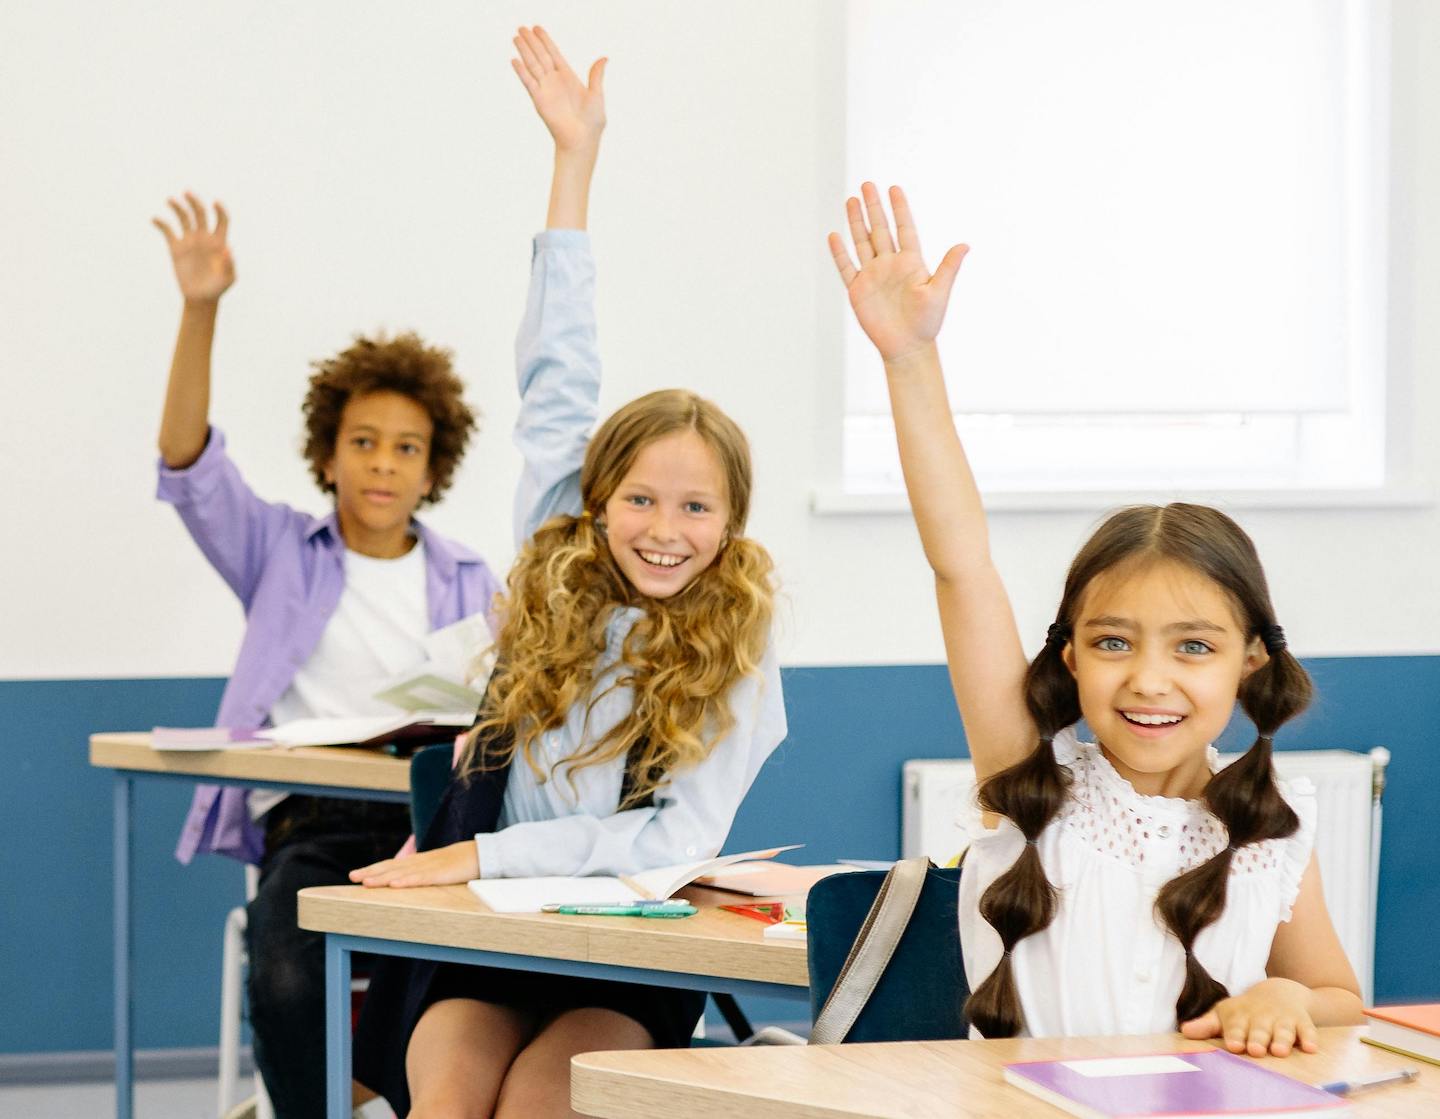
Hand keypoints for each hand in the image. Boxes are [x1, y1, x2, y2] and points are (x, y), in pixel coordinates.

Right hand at [153, 192, 234, 304]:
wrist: (200, 298)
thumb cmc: (218, 289)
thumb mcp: (228, 279)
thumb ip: (229, 264)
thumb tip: (228, 249)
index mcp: (219, 241)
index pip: (222, 220)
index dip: (220, 210)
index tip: (215, 202)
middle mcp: (204, 237)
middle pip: (200, 213)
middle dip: (194, 201)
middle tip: (187, 193)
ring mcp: (189, 241)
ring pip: (183, 218)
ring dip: (177, 207)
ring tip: (170, 200)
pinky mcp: (175, 248)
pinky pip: (167, 231)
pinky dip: (161, 223)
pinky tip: (155, 219)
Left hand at [349, 840, 478, 887]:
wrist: (484, 854)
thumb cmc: (461, 863)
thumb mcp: (439, 868)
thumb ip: (423, 873)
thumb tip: (406, 882)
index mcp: (420, 861)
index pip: (392, 864)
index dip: (374, 868)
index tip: (357, 874)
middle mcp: (422, 862)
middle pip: (393, 866)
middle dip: (372, 872)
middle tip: (353, 876)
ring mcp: (432, 866)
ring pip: (403, 872)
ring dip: (383, 877)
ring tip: (366, 882)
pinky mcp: (442, 874)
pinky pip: (422, 878)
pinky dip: (407, 881)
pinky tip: (395, 884)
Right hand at [512, 25, 605, 153]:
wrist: (582, 140)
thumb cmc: (592, 122)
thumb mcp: (597, 94)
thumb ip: (596, 75)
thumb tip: (604, 58)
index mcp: (568, 77)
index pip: (554, 54)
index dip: (545, 40)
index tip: (537, 28)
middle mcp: (554, 81)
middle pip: (540, 56)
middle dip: (531, 42)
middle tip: (522, 27)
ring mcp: (546, 90)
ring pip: (532, 65)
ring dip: (524, 51)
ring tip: (516, 36)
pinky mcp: (539, 100)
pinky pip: (529, 83)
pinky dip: (522, 72)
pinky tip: (515, 60)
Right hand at [829, 183, 967, 362]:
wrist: (907, 347)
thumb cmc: (927, 323)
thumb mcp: (939, 292)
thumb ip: (949, 267)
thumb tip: (965, 244)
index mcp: (911, 262)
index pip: (904, 228)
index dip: (899, 208)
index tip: (894, 188)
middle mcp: (890, 265)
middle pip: (879, 229)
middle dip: (873, 207)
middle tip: (867, 184)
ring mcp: (873, 276)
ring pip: (862, 243)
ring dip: (856, 222)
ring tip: (851, 200)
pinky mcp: (858, 291)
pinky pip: (847, 268)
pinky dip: (840, 253)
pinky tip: (835, 236)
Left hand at [1180, 977, 1319, 1057]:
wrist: (1279, 991)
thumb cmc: (1246, 1010)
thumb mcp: (1225, 1014)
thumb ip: (1207, 1025)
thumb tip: (1184, 1031)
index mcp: (1240, 1015)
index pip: (1236, 1026)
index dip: (1235, 1035)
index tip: (1234, 1045)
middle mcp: (1261, 1017)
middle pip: (1259, 1029)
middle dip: (1257, 1039)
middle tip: (1255, 1050)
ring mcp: (1283, 1018)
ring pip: (1283, 1030)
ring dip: (1282, 1039)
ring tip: (1279, 1051)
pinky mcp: (1302, 1021)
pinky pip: (1308, 1029)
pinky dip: (1310, 1037)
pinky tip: (1310, 1047)